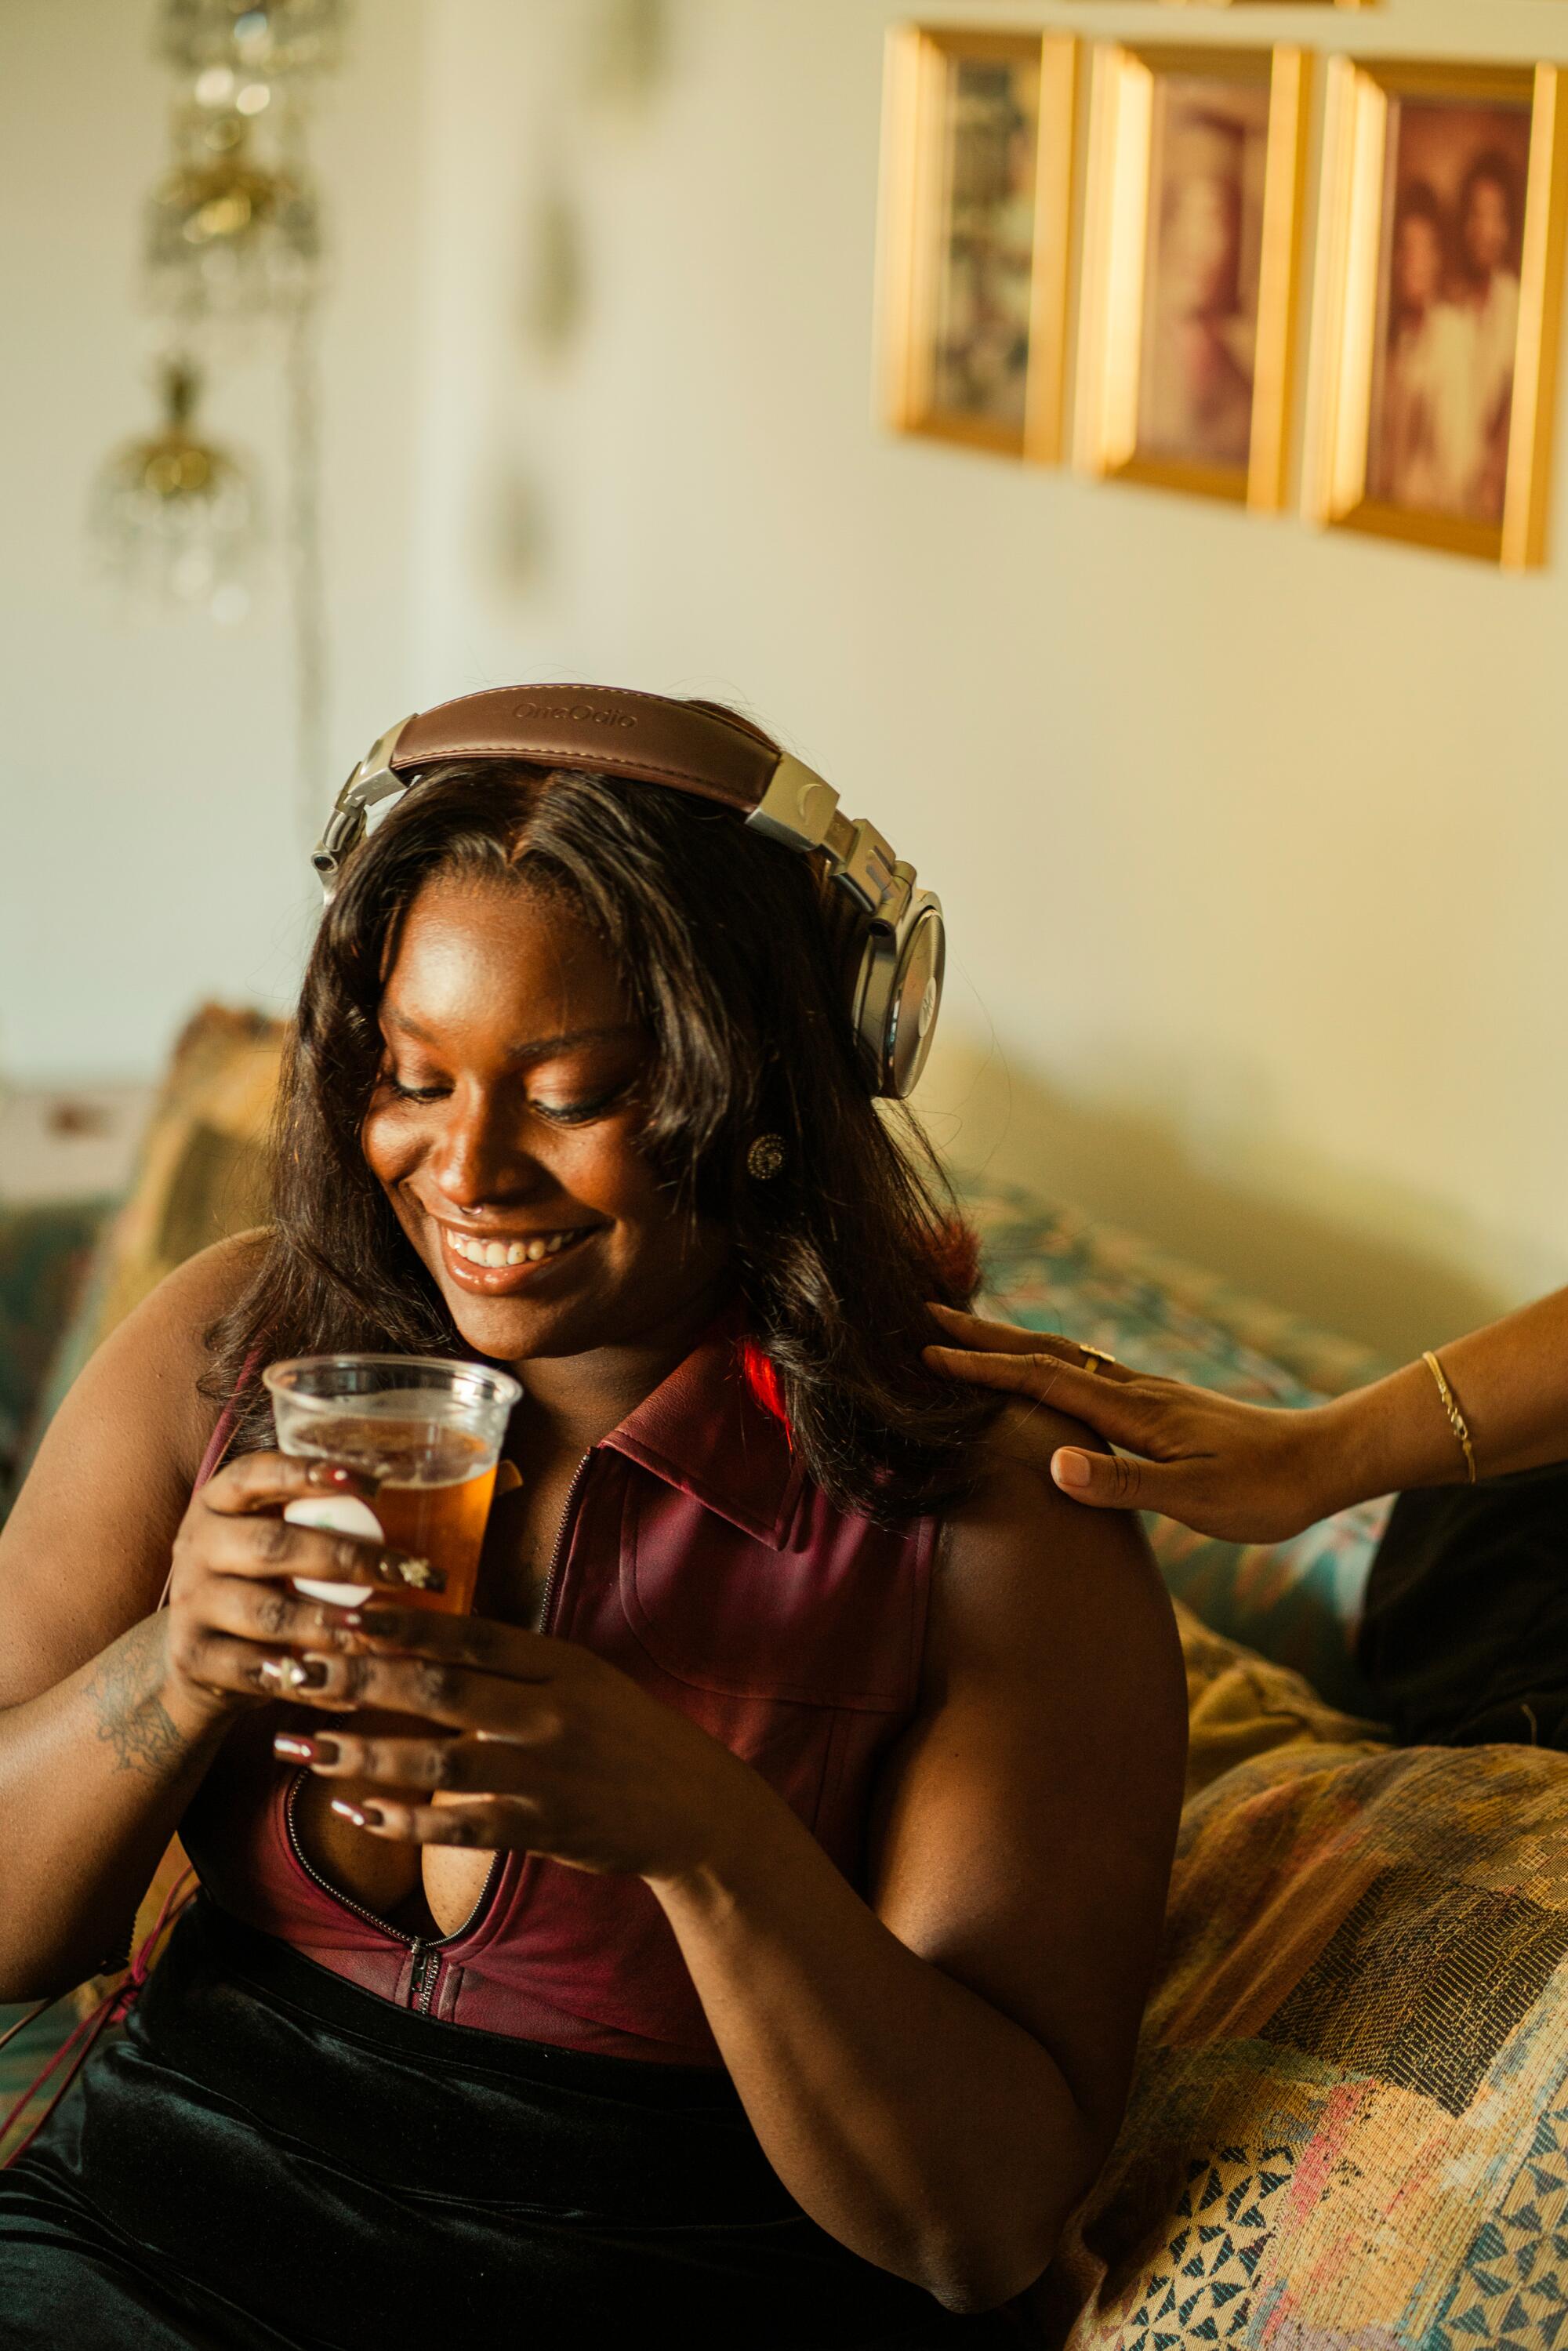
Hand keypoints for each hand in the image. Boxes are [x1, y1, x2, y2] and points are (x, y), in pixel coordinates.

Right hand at [161, 1451, 446, 1729]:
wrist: (199, 1656)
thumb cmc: (265, 1583)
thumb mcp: (278, 1541)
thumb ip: (327, 1519)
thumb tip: (436, 1504)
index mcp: (220, 1502)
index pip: (256, 1474)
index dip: (309, 1473)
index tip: (373, 1484)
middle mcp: (198, 1545)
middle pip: (274, 1546)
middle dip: (348, 1559)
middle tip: (409, 1572)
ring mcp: (191, 1604)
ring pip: (266, 1613)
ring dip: (328, 1623)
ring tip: (379, 1630)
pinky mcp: (193, 1658)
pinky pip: (254, 1670)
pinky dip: (305, 1680)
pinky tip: (348, 1686)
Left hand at [266, 1605, 761, 1882]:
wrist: (694, 1809)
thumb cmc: (626, 1738)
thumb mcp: (583, 1681)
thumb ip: (516, 1664)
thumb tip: (427, 1639)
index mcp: (561, 1664)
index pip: (471, 1635)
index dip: (405, 1624)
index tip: (344, 1612)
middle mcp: (551, 1712)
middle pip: (441, 1690)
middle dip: (361, 1681)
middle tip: (298, 1671)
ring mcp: (545, 1773)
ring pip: (438, 1761)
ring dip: (363, 1754)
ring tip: (302, 1747)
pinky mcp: (541, 1829)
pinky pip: (458, 1825)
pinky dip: (403, 1819)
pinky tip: (354, 1811)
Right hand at [924, 1303, 1338, 1543]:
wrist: (1324, 1462)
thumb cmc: (1264, 1491)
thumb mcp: (1195, 1499)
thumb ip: (1124, 1483)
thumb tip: (1056, 1464)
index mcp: (1134, 1412)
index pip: (1041, 1381)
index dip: (982, 1368)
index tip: (926, 1353)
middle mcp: (1134, 1392)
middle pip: (1044, 1353)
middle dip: (982, 1336)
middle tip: (924, 1314)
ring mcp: (1147, 1395)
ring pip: (1063, 1358)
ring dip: (1009, 1344)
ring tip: (966, 1334)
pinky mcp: (1159, 1407)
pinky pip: (1084, 1374)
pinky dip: (1044, 1363)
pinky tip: (1042, 1374)